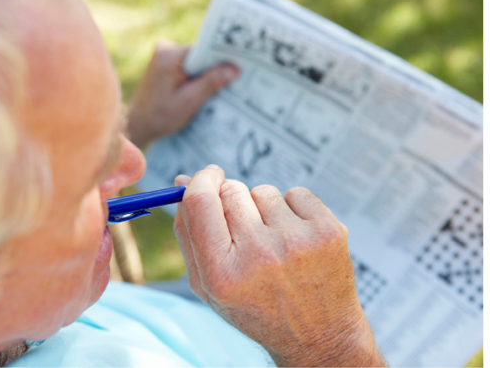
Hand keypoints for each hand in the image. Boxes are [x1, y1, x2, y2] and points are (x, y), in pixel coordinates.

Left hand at [127, 42, 238, 146]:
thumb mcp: (189, 102)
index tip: (240, 66)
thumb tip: (234, 69)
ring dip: (207, 73)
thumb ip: (210, 83)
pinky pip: (189, 65)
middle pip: (201, 54)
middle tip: (236, 79)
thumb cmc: (159, 117)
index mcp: (168, 56)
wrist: (138, 124)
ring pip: (197, 60)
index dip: (222, 58)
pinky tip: (205, 89)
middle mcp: (165, 49)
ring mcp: (164, 54)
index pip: (204, 50)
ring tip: (221, 87)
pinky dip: (198, 76)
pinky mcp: (166, 62)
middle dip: (216, 67)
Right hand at [173, 166, 385, 367]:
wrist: (318, 335)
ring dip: (264, 209)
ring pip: (264, 191)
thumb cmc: (256, 308)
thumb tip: (183, 180)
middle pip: (231, 191)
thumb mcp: (209, 286)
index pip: (199, 201)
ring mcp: (297, 242)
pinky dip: (294, 209)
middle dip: (233, 201)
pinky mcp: (328, 231)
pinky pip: (297, 193)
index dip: (201, 180)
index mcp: (222, 274)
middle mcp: (259, 256)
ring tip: (275, 243)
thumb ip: (188, 233)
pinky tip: (297, 239)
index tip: (209, 176)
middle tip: (246, 230)